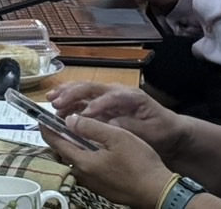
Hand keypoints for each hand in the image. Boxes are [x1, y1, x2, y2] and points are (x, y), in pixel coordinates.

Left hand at [41, 115, 173, 208]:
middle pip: (64, 152)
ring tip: (80, 131)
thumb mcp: (117, 137)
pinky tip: (97, 148)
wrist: (160, 192)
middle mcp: (83, 175)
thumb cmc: (139, 163)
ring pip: (77, 160)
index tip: (41, 116)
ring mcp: (93, 184)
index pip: (55, 142)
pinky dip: (86, 155)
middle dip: (61, 135)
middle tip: (64, 120)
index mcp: (82, 162)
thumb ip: (90, 127)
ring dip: (75, 146)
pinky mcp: (103, 188)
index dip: (46, 127)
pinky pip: (88, 168)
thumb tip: (68, 120)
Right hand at [44, 83, 184, 156]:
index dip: (97, 104)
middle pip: (91, 87)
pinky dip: (68, 100)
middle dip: (73, 94)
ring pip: (83, 89)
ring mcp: (108, 96)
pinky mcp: (102, 103)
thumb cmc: (163, 131)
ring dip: (66, 93)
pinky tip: (57, 105)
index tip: (84, 115)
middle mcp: (116, 91)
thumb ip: (132, 127)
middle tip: (57, 103)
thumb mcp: (153, 132)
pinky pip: (82, 98)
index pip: (111, 97)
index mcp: (131, 97)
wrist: (169, 131)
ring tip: (51, 100)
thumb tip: (111, 124)